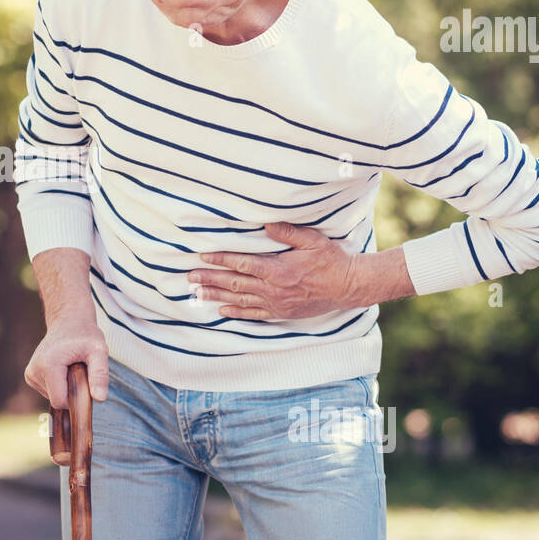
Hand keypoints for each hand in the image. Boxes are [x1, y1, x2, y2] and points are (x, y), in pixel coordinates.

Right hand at [24, 313, 108, 405]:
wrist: (68, 321)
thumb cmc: (85, 334)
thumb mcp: (99, 351)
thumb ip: (100, 375)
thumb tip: (100, 398)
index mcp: (48, 365)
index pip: (60, 401)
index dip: (77, 398)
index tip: (86, 382)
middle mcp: (34, 370)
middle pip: (56, 400)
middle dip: (71, 392)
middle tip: (79, 371)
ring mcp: (30, 373)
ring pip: (52, 397)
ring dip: (65, 387)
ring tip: (71, 367)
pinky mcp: (30, 375)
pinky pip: (48, 391)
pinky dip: (59, 384)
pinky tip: (63, 368)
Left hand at [187, 221, 361, 320]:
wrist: (348, 286)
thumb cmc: (331, 260)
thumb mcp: (312, 240)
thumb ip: (286, 232)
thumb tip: (265, 224)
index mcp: (278, 270)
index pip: (241, 264)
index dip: (221, 260)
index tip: (203, 256)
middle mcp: (273, 289)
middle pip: (235, 283)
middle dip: (210, 279)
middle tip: (190, 278)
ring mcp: (276, 303)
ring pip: (240, 300)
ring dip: (217, 296)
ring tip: (198, 294)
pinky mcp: (281, 312)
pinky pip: (254, 315)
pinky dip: (237, 313)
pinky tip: (223, 311)